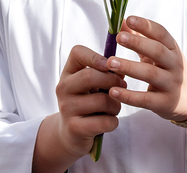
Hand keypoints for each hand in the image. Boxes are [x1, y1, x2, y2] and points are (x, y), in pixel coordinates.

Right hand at [32, 45, 124, 172]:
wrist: (70, 133)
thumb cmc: (87, 103)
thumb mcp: (92, 86)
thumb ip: (106, 74)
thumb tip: (123, 69)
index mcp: (68, 73)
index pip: (77, 53)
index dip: (96, 56)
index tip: (109, 65)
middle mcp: (63, 88)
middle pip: (90, 76)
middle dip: (113, 80)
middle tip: (123, 85)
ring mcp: (67, 109)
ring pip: (102, 100)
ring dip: (116, 104)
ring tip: (115, 107)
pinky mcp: (75, 128)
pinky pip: (105, 121)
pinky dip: (114, 121)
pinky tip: (110, 121)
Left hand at [107, 16, 186, 122]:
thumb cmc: (168, 69)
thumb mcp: (159, 52)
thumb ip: (140, 37)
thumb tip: (120, 21)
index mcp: (172, 49)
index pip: (161, 34)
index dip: (146, 26)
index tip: (129, 19)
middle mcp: (174, 65)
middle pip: (157, 51)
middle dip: (138, 43)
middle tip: (119, 37)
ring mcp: (171, 84)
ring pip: (151, 74)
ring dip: (129, 67)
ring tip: (110, 63)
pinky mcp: (165, 103)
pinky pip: (146, 99)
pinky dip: (129, 96)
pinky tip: (113, 91)